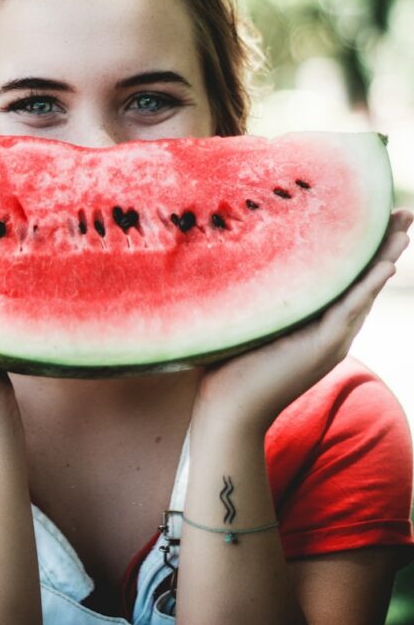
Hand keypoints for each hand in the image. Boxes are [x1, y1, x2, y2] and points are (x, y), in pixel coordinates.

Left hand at [194, 208, 411, 433]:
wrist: (229, 411)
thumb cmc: (229, 367)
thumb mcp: (252, 321)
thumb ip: (261, 296)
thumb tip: (241, 253)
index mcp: (318, 324)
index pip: (348, 280)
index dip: (364, 250)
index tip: (377, 217)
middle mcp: (332, 331)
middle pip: (365, 280)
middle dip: (386, 246)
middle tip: (405, 213)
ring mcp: (331, 340)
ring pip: (365, 291)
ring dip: (385, 257)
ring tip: (404, 229)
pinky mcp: (322, 348)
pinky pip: (350, 310)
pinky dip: (368, 287)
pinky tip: (386, 264)